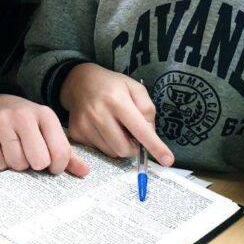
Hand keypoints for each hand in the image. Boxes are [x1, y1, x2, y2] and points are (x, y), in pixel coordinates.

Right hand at [0, 94, 87, 176]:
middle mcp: (23, 115)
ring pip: (17, 164)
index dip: (57, 166)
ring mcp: (0, 122)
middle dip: (35, 165)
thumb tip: (85, 173)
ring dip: (17, 164)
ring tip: (14, 150)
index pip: (60, 153)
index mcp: (45, 114)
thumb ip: (65, 151)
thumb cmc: (24, 122)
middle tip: (30, 155)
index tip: (51, 164)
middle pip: (38, 161)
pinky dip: (0, 163)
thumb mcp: (46, 129)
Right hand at [60, 63, 174, 165]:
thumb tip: (150, 134)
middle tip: (131, 133)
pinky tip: (102, 128)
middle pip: (124, 148)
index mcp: (117, 100)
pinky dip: (106, 143)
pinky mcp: (76, 133)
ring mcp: (85, 124)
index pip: (140, 129)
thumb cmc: (112, 85)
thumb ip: (147, 109)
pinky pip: (98, 150)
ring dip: (119, 145)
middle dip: (133, 146)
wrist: (80, 82)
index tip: (167, 160)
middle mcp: (99, 113)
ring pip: (112, 152)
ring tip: (115, 126)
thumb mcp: (135, 88)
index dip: (155, 146)